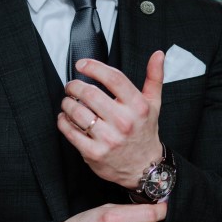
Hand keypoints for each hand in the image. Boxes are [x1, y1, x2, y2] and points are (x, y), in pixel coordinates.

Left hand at [57, 50, 164, 188]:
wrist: (144, 167)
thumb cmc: (145, 132)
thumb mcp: (154, 104)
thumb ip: (154, 77)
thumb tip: (158, 54)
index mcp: (138, 106)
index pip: (113, 78)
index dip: (94, 68)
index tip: (81, 65)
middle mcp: (124, 122)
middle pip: (90, 94)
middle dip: (75, 86)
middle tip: (71, 86)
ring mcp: (108, 139)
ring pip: (77, 112)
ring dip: (67, 103)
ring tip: (68, 101)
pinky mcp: (94, 153)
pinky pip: (71, 132)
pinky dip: (63, 121)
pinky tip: (66, 117)